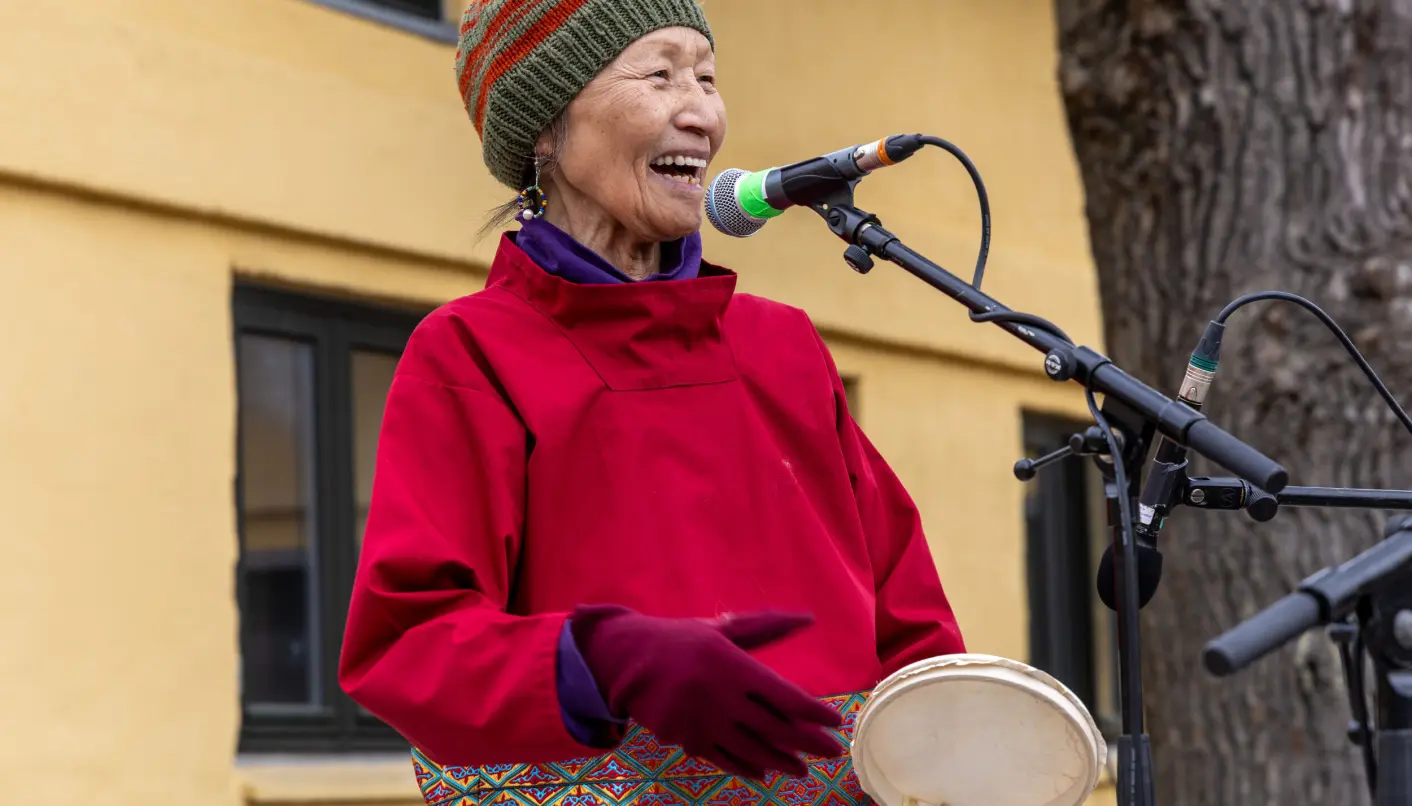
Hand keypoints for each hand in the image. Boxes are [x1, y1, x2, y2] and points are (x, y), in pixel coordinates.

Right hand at [570, 605, 843, 778]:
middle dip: (810, 744)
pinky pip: (725, 760)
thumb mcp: (723, 628)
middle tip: (834, 752)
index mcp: (734, 666)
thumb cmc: (682, 640)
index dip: (815, 712)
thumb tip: (809, 619)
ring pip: (754, 751)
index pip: (786, 697)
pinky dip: (747, 768)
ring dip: (783, 763)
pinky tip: (764, 772)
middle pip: (776, 729)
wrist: (627, 661)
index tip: (835, 720)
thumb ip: (767, 627)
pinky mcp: (686, 740)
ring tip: (802, 770)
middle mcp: (722, 697)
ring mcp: (703, 723)